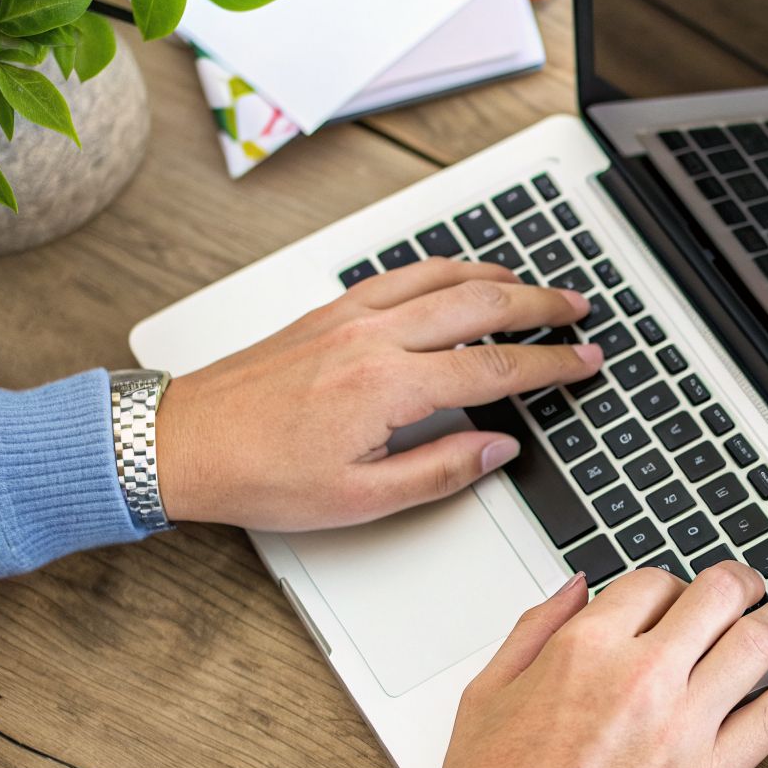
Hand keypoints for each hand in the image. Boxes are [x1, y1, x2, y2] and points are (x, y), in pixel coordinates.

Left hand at [154, 259, 601, 530]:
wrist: (181, 442)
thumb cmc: (259, 474)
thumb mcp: (360, 499)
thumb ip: (440, 471)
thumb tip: (497, 448)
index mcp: (388, 387)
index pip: (494, 367)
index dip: (551, 363)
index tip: (585, 361)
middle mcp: (373, 338)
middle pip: (479, 305)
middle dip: (540, 305)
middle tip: (580, 309)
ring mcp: (349, 317)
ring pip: (442, 277)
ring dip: (498, 276)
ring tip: (535, 284)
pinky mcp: (328, 312)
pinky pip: (402, 275)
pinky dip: (445, 268)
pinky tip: (462, 273)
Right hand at [429, 563, 767, 767]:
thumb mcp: (488, 691)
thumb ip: (535, 627)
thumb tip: (578, 587)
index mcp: (585, 649)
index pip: (653, 582)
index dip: (670, 584)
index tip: (676, 597)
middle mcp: (640, 677)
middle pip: (717, 596)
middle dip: (739, 582)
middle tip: (748, 587)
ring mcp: (681, 727)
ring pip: (756, 644)